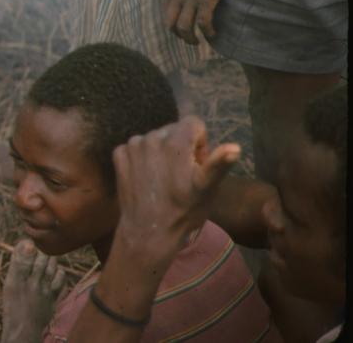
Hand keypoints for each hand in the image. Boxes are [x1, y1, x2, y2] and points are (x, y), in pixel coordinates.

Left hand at [112, 117, 239, 268]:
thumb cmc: (184, 211)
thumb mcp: (207, 188)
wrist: (149, 231)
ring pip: (154, 138)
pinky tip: (147, 178)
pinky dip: (142, 158)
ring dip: (161, 152)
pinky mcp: (119, 155)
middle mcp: (151, 137)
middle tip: (182, 174)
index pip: (193, 123)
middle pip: (173, 130)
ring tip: (165, 178)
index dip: (200, 144)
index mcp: (175, 141)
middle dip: (181, 147)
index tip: (197, 164)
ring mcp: (132, 146)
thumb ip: (219, 163)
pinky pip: (136, 148)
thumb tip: (235, 147)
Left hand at [163, 0, 235, 44]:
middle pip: (170, 22)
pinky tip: (213, 34)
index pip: (165, 10)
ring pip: (184, 27)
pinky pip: (204, 22)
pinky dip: (207, 32)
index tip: (181, 27)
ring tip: (198, 43)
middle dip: (178, 35)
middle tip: (188, 40)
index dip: (172, 22)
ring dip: (190, 38)